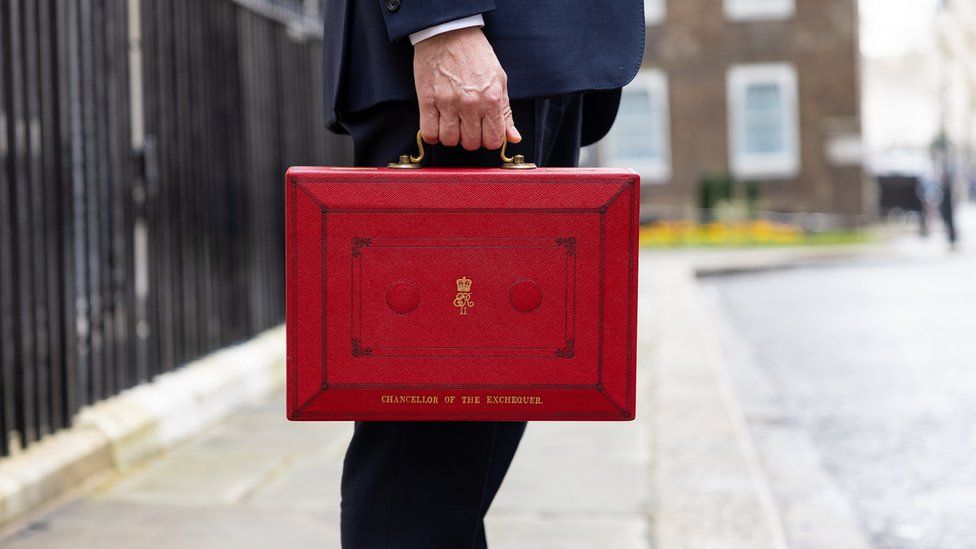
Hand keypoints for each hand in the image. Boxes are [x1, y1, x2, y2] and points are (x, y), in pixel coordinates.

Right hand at [413, 26, 520, 150]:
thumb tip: (514, 137)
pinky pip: (429, 133)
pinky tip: (437, 124)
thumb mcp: (499, 79)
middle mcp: (471, 104)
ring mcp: (447, 103)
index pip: (493, 140)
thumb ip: (506, 111)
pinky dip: (433, 134)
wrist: (449, 32)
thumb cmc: (474, 53)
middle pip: (471, 143)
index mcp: (491, 99)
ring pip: (450, 141)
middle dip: (470, 138)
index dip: (489, 139)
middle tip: (467, 125)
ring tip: (451, 123)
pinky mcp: (427, 100)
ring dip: (451, 136)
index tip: (484, 132)